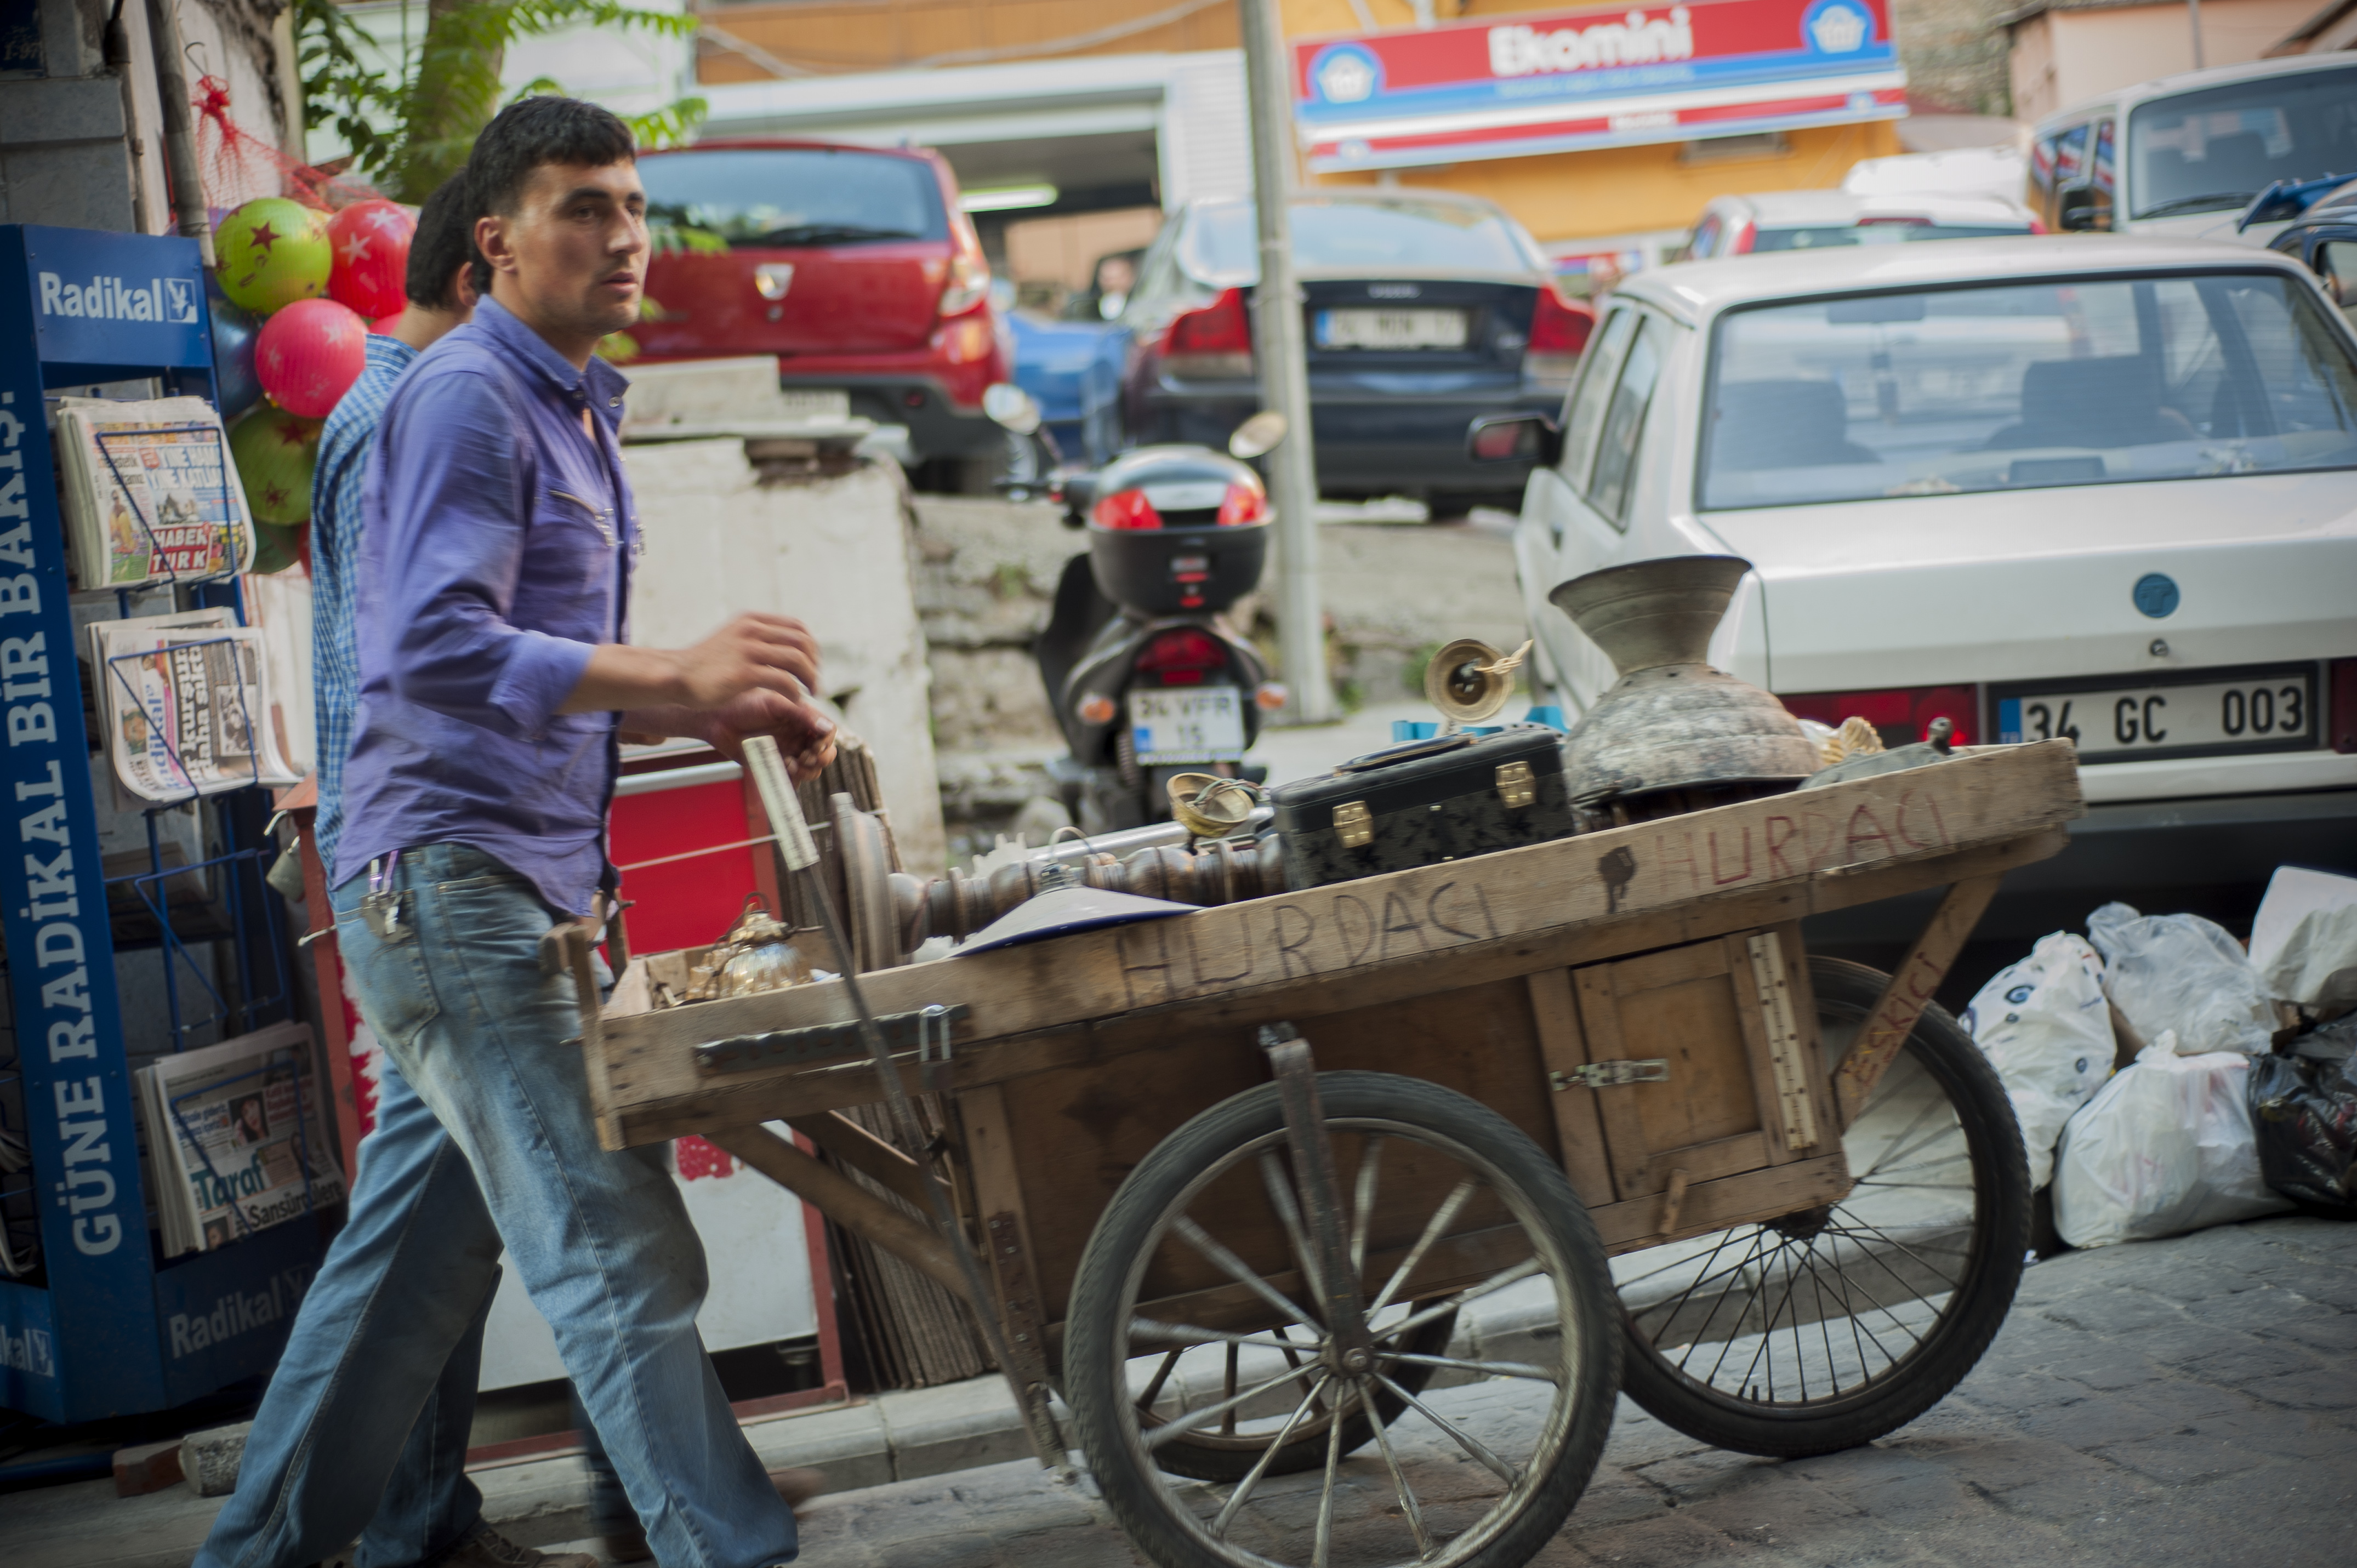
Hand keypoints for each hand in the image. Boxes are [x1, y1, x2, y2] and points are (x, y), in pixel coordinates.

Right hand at [672, 613, 820, 710]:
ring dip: (810, 678)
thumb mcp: (733, 640)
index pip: (797, 627)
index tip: (812, 665)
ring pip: (796, 660)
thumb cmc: (706, 665)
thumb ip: (757, 640)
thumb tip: (786, 649)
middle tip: (814, 682)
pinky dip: (794, 692)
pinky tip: (794, 701)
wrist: (676, 675)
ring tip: (810, 693)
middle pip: (802, 642)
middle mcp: (752, 630)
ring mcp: (747, 650)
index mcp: (752, 621)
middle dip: (814, 663)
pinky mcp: (743, 674)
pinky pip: (783, 681)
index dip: (811, 647)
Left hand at [703, 689, 837, 780]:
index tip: (816, 745)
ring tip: (790, 764)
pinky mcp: (774, 767)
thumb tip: (826, 727)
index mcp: (802, 718)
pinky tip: (784, 771)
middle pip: (824, 754)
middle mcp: (798, 736)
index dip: (826, 741)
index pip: (827, 732)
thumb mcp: (775, 703)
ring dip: (807, 771)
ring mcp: (787, 752)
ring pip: (811, 770)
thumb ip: (802, 714)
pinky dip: (793, 782)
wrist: (717, 719)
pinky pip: (792, 781)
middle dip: (820, 758)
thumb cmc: (742, 704)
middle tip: (805, 757)